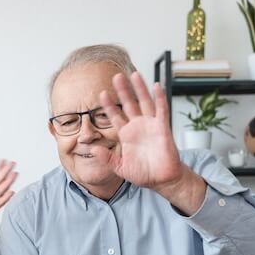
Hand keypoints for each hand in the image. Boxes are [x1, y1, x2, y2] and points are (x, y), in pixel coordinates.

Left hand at [101, 72, 204, 213]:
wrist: (161, 180)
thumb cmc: (143, 173)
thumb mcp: (120, 167)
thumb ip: (106, 158)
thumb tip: (92, 150)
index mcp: (126, 135)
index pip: (115, 116)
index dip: (108, 105)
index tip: (101, 94)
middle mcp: (137, 126)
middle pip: (129, 104)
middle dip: (122, 90)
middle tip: (116, 77)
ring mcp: (150, 125)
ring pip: (144, 102)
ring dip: (139, 88)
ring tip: (134, 74)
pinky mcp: (162, 128)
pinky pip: (161, 110)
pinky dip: (159, 98)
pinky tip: (156, 86)